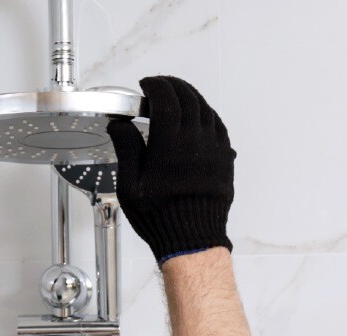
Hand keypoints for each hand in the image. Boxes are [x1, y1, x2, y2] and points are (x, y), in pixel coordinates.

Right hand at [107, 76, 235, 264]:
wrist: (192, 239)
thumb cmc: (161, 216)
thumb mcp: (130, 185)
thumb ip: (127, 148)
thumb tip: (120, 124)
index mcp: (170, 144)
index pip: (166, 99)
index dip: (155, 86)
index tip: (146, 85)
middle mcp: (196, 142)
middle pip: (188, 98)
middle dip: (172, 86)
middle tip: (160, 86)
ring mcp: (215, 150)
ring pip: (206, 109)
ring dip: (190, 98)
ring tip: (177, 98)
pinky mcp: (225, 160)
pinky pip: (218, 126)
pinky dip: (206, 114)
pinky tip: (197, 118)